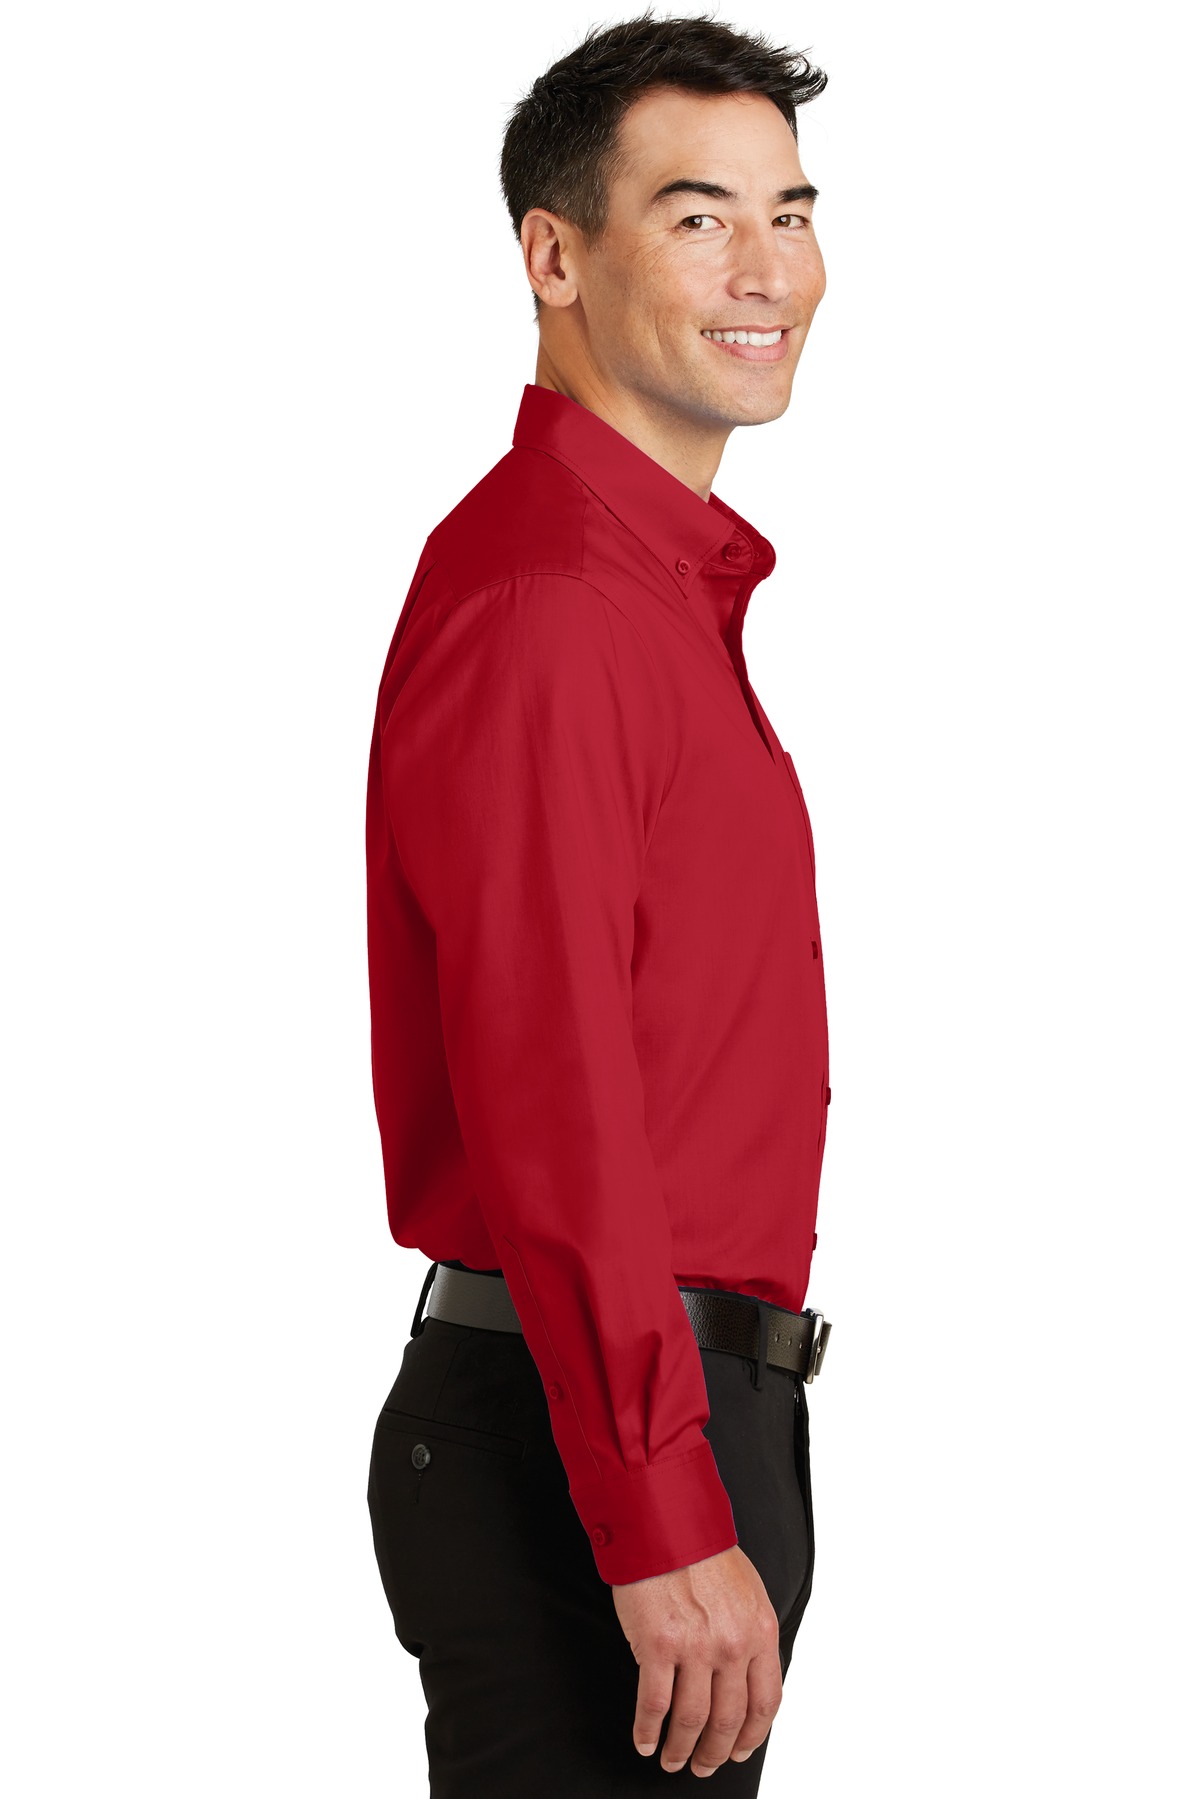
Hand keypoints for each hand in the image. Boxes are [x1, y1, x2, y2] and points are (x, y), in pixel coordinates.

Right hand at [611, 1544, 781, 1775]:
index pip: (766, 1703)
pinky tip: (644, 1740)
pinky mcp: (656, 1645)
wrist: (666, 1523)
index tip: (738, 1750)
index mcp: (759, 1632)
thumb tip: (745, 1677)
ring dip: (681, 1749)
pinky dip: (648, 1730)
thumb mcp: (748, 1592)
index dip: (752, 1736)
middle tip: (703, 1766)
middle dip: (715, 1752)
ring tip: (672, 1759)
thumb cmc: (703, 1552)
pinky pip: (654, 1704)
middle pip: (728, 1719)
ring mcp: (695, 1648)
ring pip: (692, 1720)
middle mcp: (732, 1645)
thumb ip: (749, 1635)